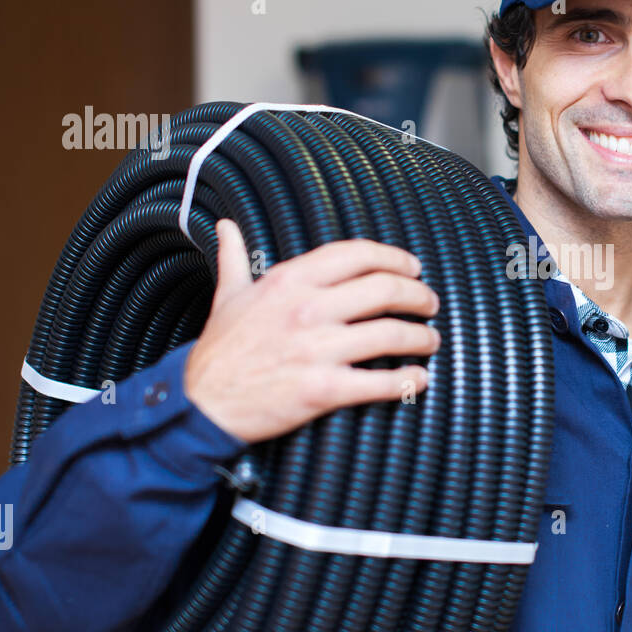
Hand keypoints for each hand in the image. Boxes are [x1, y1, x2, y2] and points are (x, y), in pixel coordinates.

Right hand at [183, 218, 439, 443]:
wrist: (201, 404)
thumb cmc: (219, 351)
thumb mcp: (227, 297)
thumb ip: (235, 259)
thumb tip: (226, 227)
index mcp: (288, 282)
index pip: (356, 254)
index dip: (394, 257)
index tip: (412, 267)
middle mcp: (306, 310)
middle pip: (384, 289)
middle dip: (418, 295)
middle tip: (430, 303)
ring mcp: (316, 350)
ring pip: (391, 334)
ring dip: (421, 337)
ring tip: (431, 341)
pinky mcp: (322, 390)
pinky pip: (380, 382)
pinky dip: (408, 380)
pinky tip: (420, 378)